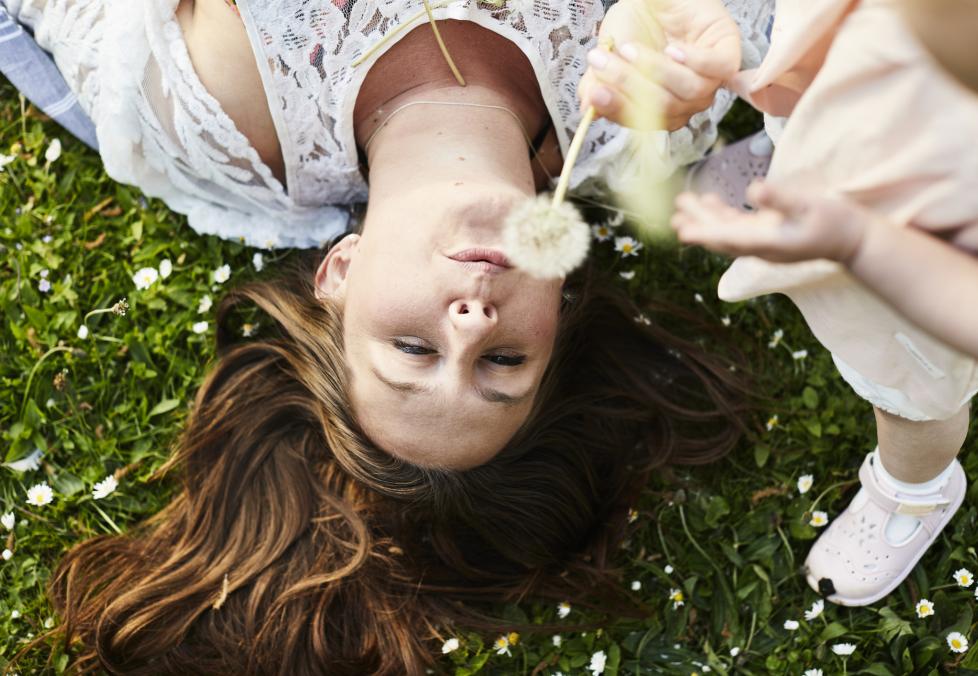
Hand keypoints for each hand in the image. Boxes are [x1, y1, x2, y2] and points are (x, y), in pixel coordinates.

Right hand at [579, 0, 741, 130]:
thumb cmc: (634, 27)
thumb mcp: (608, 54)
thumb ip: (598, 83)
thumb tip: (588, 108)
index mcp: (658, 109)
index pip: (642, 122)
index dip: (619, 111)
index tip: (596, 96)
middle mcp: (685, 102)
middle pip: (665, 108)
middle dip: (629, 86)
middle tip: (602, 62)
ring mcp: (708, 81)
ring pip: (690, 91)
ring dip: (656, 71)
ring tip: (629, 50)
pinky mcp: (726, 56)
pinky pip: (716, 70)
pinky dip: (693, 61)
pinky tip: (671, 49)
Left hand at [671, 182, 873, 263]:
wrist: (854, 240)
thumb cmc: (836, 222)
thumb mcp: (811, 206)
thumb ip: (782, 200)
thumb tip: (753, 190)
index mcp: (769, 243)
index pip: (729, 238)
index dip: (704, 234)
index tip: (683, 231)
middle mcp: (761, 247)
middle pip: (721, 237)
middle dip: (697, 226)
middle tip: (674, 215)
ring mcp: (763, 242)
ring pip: (726, 232)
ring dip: (704, 219)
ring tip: (682, 205)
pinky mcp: (767, 234)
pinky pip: (737, 227)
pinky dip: (721, 216)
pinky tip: (709, 201)